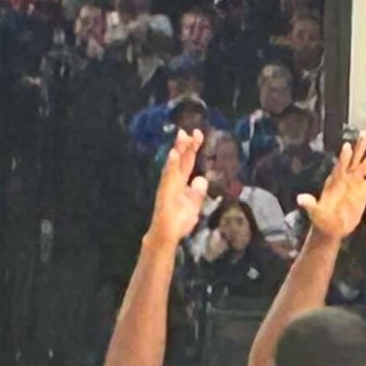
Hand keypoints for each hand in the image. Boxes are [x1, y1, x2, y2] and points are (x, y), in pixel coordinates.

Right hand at [147, 125, 209, 248]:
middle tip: (190, 131)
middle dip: (185, 145)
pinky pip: (168, 176)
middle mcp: (173, 181)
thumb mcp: (194, 205)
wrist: (167, 235)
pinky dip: (171, 165)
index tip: (198, 133)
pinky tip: (173, 154)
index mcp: (181, 182)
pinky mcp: (164, 192)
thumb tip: (201, 179)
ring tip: (181, 137)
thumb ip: (198, 193)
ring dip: (177, 150)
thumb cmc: (178, 221)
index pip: (188, 161)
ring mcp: (168, 185)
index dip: (193, 147)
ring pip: (173, 164)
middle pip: (181, 159)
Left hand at [296, 131, 365, 242]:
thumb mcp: (316, 213)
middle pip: (354, 159)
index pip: (340, 166)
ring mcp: (355, 183)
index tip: (347, 146)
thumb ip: (310, 205)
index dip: (344, 158)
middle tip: (365, 133)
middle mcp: (346, 178)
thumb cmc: (322, 220)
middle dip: (360, 146)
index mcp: (335, 182)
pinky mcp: (363, 191)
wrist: (331, 228)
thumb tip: (300, 200)